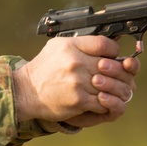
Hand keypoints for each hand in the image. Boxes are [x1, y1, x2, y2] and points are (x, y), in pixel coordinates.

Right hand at [13, 36, 139, 127]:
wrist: (25, 91)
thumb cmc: (43, 69)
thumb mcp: (57, 47)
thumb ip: (81, 43)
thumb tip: (106, 42)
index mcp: (71, 46)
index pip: (105, 44)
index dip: (114, 51)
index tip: (114, 57)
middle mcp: (75, 62)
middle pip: (112, 66)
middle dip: (120, 73)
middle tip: (120, 77)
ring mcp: (78, 82)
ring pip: (111, 86)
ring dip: (116, 90)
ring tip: (116, 90)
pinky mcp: (79, 100)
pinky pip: (103, 101)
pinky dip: (107, 103)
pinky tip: (104, 101)